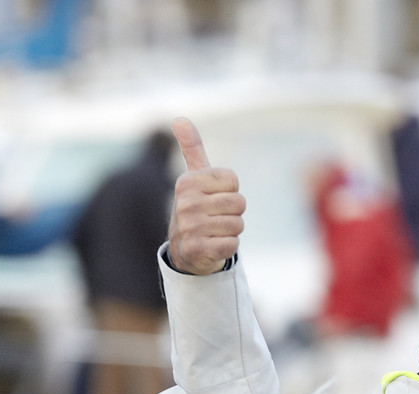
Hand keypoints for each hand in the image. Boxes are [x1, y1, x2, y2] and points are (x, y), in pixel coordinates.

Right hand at [167, 117, 244, 274]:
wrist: (185, 248)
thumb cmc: (197, 207)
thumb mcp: (193, 177)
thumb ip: (192, 148)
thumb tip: (179, 119)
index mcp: (187, 182)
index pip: (232, 180)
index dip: (230, 190)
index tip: (215, 196)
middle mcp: (186, 203)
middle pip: (239, 203)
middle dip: (234, 212)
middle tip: (217, 216)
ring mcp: (190, 227)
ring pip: (238, 224)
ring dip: (232, 230)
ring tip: (215, 230)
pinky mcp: (197, 249)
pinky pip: (232, 245)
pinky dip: (229, 246)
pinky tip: (214, 245)